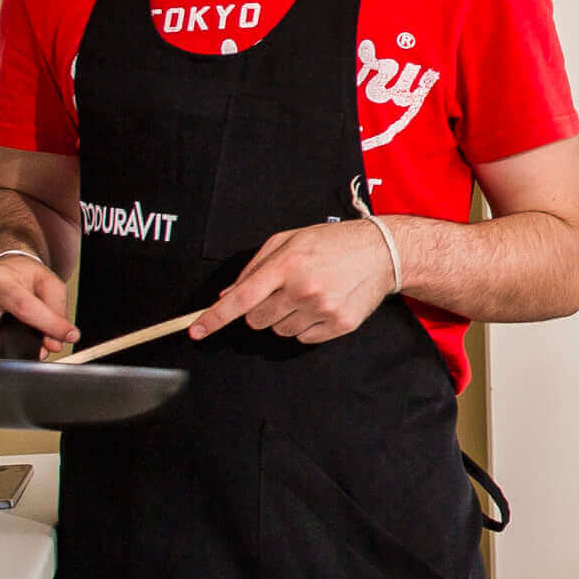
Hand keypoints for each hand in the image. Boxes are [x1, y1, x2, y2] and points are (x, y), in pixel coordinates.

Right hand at [0, 254, 74, 358]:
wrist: (2, 270)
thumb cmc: (23, 276)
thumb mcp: (48, 283)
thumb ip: (57, 310)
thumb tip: (55, 343)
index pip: (24, 308)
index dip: (49, 326)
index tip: (67, 336)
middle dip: (11, 354)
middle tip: (34, 351)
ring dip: (6, 352)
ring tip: (22, 339)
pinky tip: (7, 337)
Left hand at [189, 220, 400, 346]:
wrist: (382, 253)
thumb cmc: (332, 243)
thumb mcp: (290, 240)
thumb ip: (255, 267)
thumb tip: (228, 295)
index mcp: (287, 264)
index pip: (241, 299)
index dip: (215, 318)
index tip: (196, 331)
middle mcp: (303, 288)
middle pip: (256, 320)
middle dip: (260, 309)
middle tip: (282, 291)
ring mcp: (322, 309)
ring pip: (279, 330)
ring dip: (284, 317)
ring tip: (308, 295)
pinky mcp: (339, 325)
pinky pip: (303, 338)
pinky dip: (306, 326)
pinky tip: (322, 305)